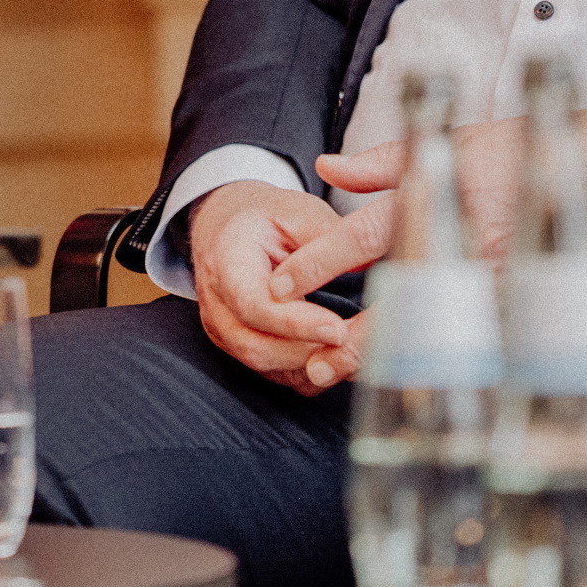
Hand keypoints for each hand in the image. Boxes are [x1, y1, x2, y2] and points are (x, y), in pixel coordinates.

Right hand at [190, 181, 355, 393]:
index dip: (294, 322)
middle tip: (357, 343)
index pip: (252, 304)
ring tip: (356, 349)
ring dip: (314, 365)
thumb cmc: (266, 219)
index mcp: (226, 260)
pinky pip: (278, 375)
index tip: (337, 327)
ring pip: (267, 367)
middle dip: (309, 352)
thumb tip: (369, 264)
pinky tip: (342, 355)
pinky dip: (312, 372)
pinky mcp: (241, 348)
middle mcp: (216, 301)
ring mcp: (224, 329)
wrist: (229, 227)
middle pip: (255, 346)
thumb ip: (328, 237)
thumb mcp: (297, 211)